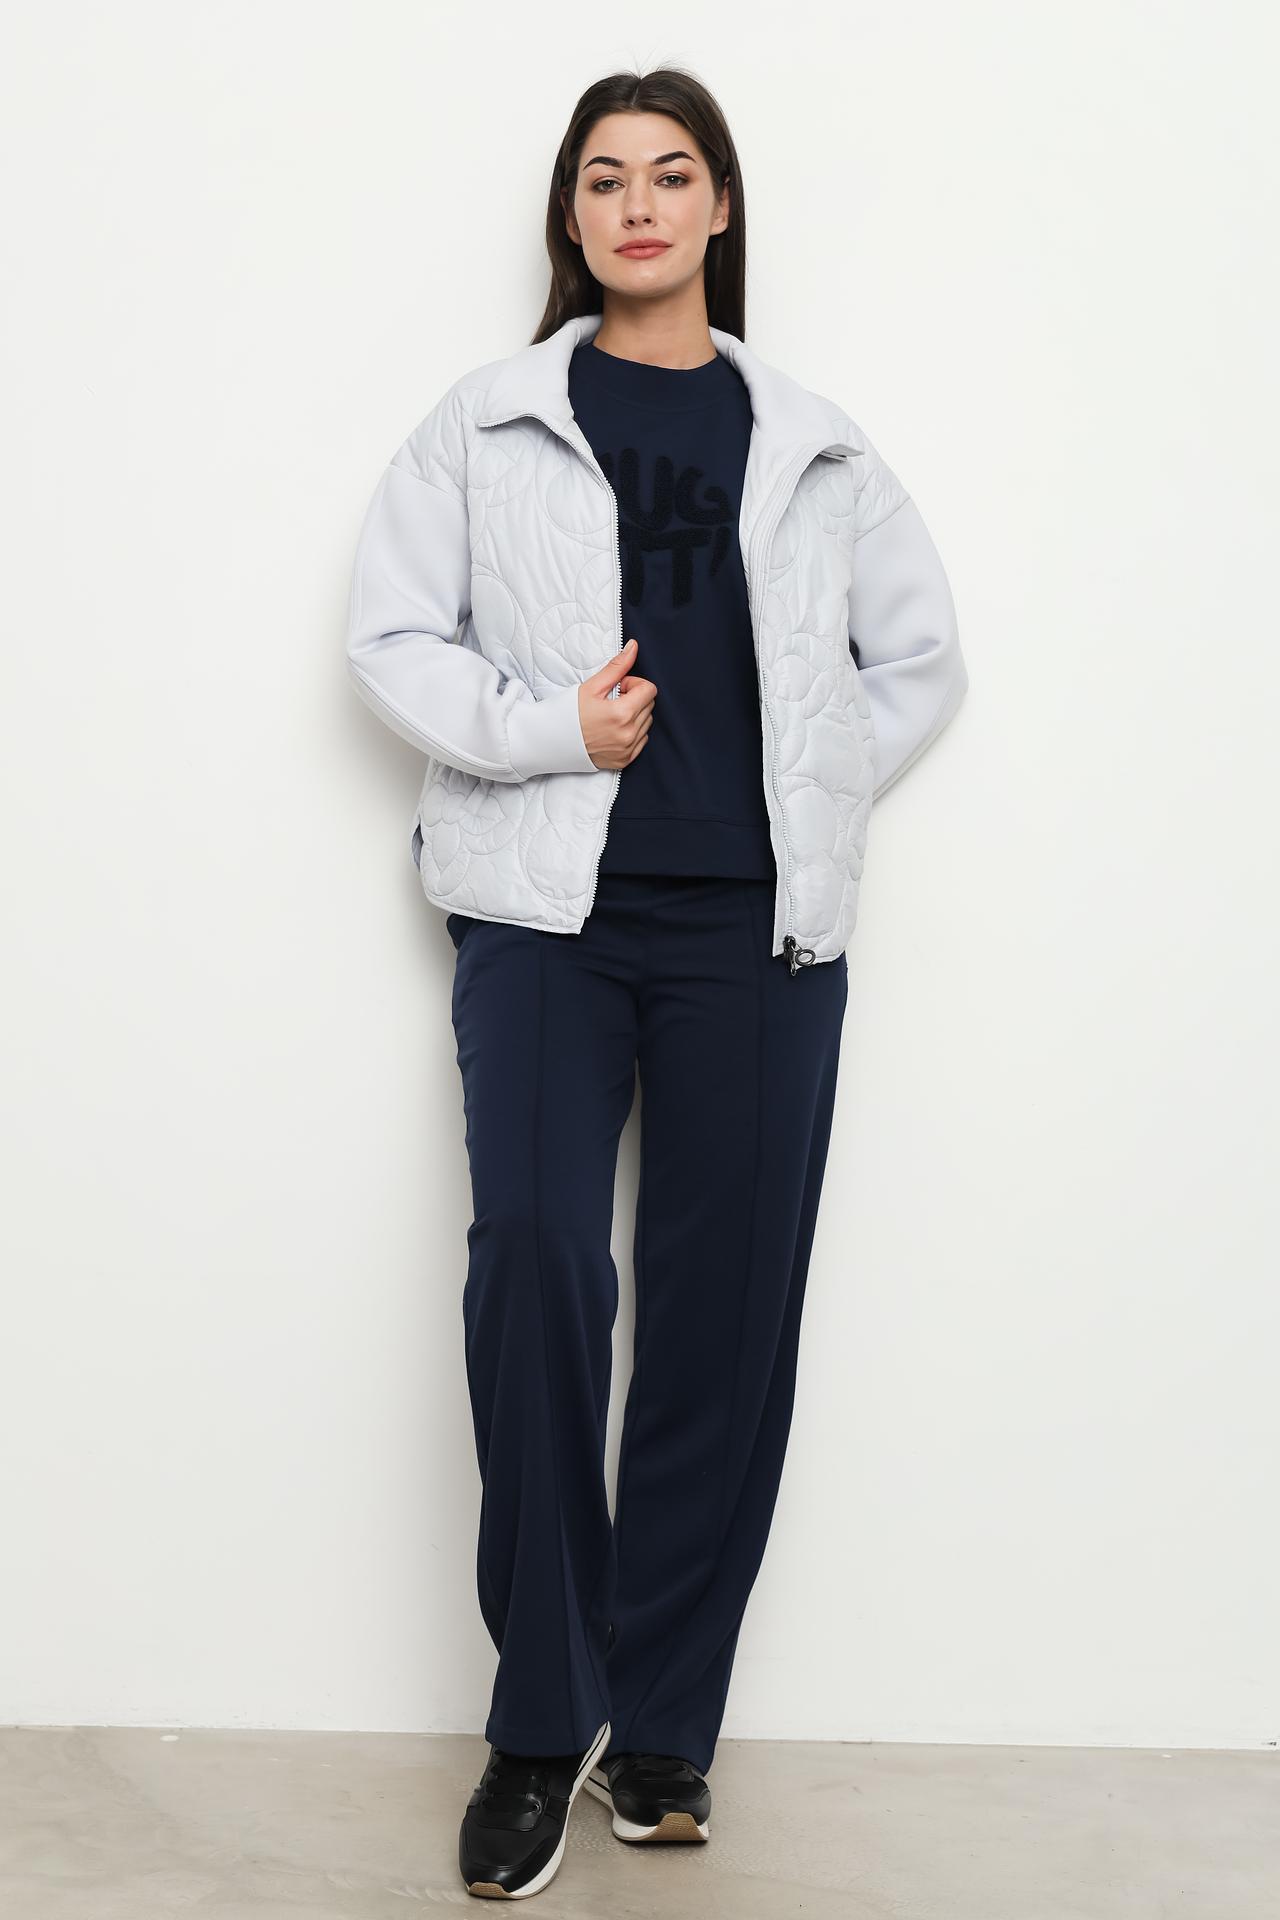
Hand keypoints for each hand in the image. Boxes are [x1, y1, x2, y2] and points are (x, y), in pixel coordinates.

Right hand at [577, 638, 656, 769]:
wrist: (551, 742)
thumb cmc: (568, 713)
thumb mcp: (592, 686)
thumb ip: (616, 667)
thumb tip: (633, 647)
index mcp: (622, 713)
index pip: (649, 689)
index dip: (632, 684)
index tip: (617, 688)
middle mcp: (628, 734)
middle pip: (649, 705)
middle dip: (634, 698)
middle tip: (610, 701)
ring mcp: (628, 749)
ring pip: (647, 722)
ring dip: (634, 715)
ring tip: (610, 716)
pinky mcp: (625, 760)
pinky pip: (642, 740)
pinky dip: (632, 732)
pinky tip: (612, 729)